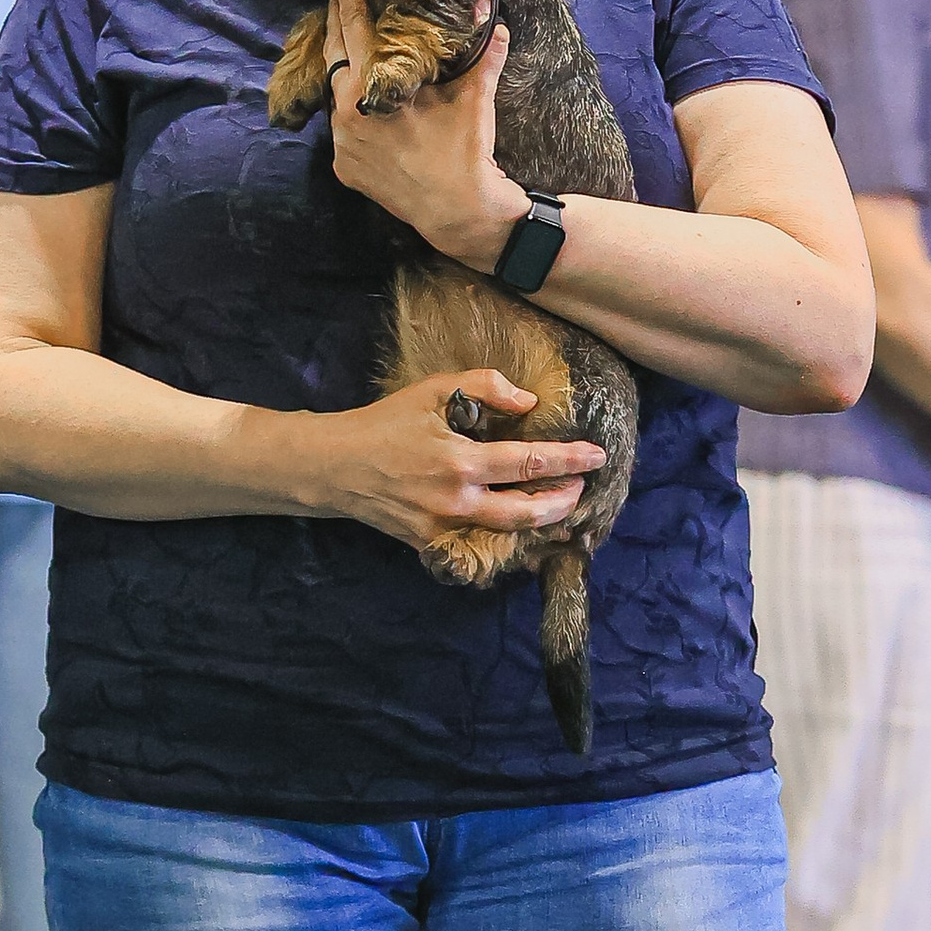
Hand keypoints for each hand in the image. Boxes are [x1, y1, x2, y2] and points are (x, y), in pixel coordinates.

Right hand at [299, 367, 604, 554]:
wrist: (335, 468)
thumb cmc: (383, 423)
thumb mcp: (431, 389)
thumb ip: (483, 387)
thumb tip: (527, 403)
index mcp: (461, 461)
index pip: (530, 463)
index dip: (569, 460)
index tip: (595, 455)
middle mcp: (457, 501)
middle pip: (529, 512)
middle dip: (564, 500)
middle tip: (581, 486)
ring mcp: (444, 528)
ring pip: (507, 533)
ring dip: (540, 520)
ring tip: (557, 502)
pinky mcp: (430, 544)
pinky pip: (479, 544)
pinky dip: (504, 535)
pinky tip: (517, 520)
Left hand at [323, 0, 523, 268]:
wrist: (460, 212)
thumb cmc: (464, 151)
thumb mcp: (474, 96)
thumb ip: (482, 53)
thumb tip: (494, 17)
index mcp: (367, 93)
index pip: (352, 33)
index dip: (346, 1)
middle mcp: (343, 119)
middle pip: (334, 60)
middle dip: (336, 26)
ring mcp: (340, 147)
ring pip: (334, 95)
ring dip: (342, 69)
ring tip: (350, 44)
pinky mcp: (345, 170)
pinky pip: (341, 129)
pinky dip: (349, 108)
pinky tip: (361, 97)